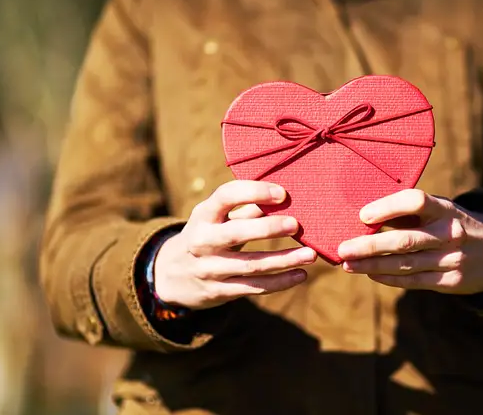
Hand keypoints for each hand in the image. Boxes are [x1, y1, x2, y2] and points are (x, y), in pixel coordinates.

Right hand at [154, 180, 316, 309]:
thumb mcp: (217, 218)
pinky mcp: (218, 291)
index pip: (226, 196)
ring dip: (284, 260)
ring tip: (310, 254)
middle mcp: (202, 241)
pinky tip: (300, 275)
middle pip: (236, 233)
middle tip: (296, 225)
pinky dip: (279, 282)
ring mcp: (209, 268)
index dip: (253, 192)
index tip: (282, 193)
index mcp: (203, 215)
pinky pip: (253, 287)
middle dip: (268, 228)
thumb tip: (284, 197)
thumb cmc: (208, 235)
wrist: (172, 274)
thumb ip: (246, 208)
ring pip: (251, 265)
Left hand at [337, 189, 482, 294]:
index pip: (417, 202)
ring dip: (372, 265)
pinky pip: (414, 281)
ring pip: (405, 264)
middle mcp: (450, 234)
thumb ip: (409, 212)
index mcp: (446, 209)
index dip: (388, 206)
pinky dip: (388, 278)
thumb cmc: (455, 223)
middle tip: (342, 249)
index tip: (363, 215)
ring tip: (347, 264)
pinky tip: (369, 273)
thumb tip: (364, 215)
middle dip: (369, 245)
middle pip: (404, 240)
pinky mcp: (451, 282)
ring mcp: (452, 260)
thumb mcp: (441, 210)